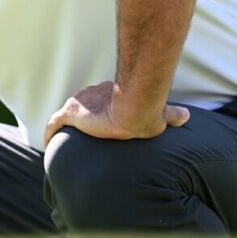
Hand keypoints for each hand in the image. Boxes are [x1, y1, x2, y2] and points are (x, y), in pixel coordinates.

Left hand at [41, 81, 189, 147]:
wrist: (135, 110)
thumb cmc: (148, 112)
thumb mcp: (162, 116)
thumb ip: (173, 115)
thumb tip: (188, 116)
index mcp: (111, 93)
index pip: (101, 100)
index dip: (98, 112)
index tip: (97, 123)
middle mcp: (93, 94)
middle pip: (83, 106)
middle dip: (81, 119)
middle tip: (78, 136)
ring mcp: (81, 103)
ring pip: (68, 115)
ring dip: (65, 128)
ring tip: (63, 144)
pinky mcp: (71, 114)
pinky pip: (54, 124)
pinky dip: (50, 133)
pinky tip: (48, 144)